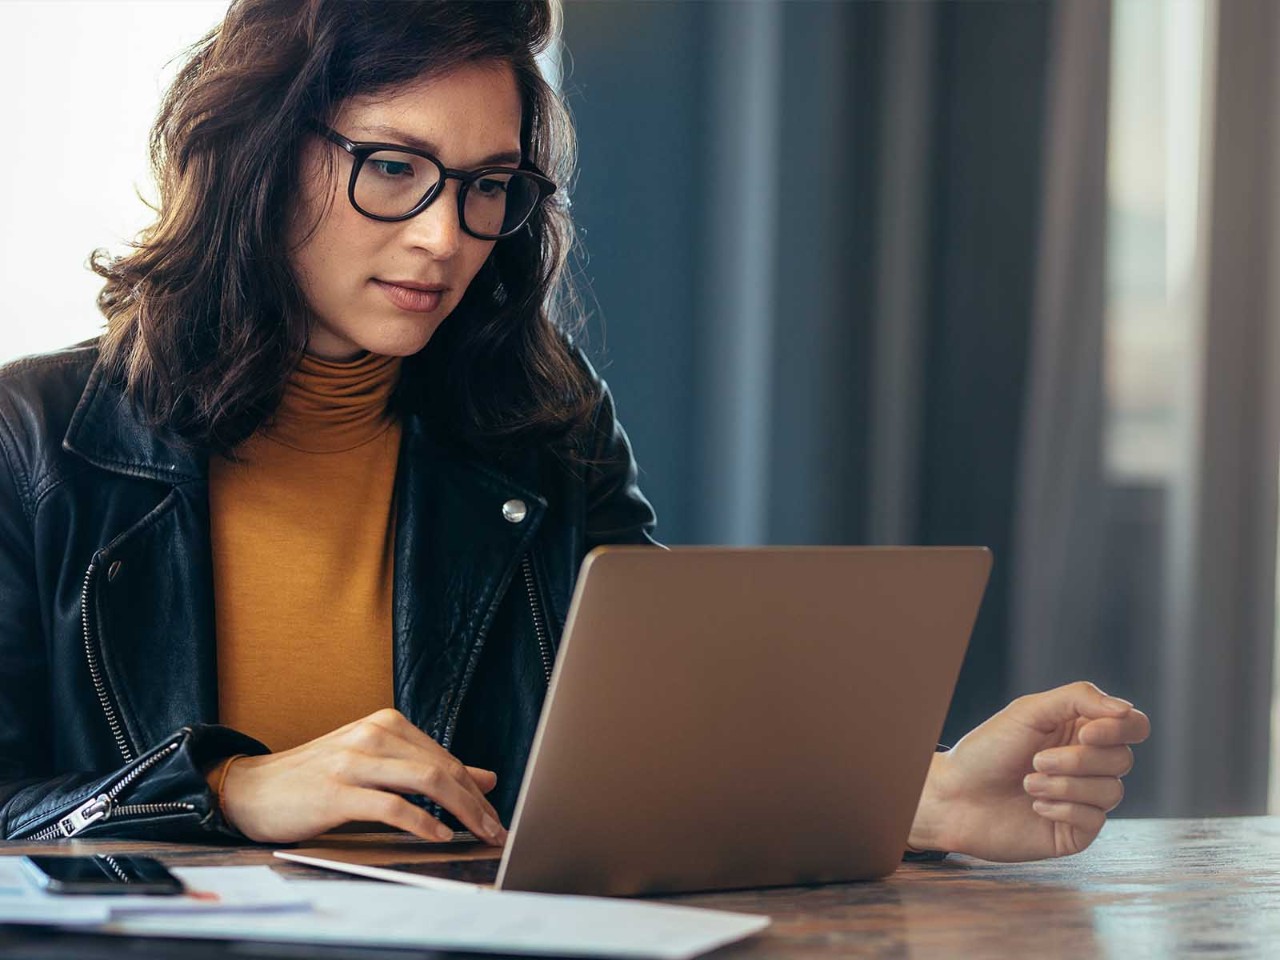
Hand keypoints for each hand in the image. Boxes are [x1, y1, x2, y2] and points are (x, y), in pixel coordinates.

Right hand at [215, 708, 506, 845]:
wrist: (250, 788)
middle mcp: (374, 735)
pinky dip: (422, 822)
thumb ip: (426, 768)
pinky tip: (438, 835)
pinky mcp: (337, 791)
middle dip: (476, 803)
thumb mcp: (375, 764)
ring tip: (478, 834)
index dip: (476, 789)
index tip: (495, 815)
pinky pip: (392, 806)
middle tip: (497, 830)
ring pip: (426, 781)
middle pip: (443, 768)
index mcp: (386, 724)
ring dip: (461, 811)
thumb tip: (485, 778)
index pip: (446, 757)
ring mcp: (354, 761)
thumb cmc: (315, 779)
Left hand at [908, 681, 1149, 861]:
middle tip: (1036, 760)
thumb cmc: (988, 749)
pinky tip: (1035, 806)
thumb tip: (1126, 710)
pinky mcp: (1076, 831)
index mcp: (1081, 730)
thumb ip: (1079, 699)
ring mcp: (1085, 799)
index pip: (1133, 726)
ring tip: (1028, 782)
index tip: (1085, 733)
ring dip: (1065, 785)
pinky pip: (1095, 819)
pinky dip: (1063, 808)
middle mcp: (1089, 764)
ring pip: (1112, 790)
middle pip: (1123, 759)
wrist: (954, 795)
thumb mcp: (1029, 711)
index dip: (1119, 729)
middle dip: (1078, 760)